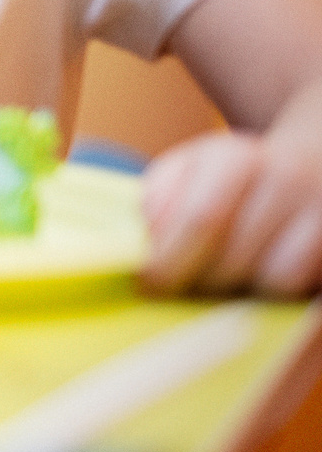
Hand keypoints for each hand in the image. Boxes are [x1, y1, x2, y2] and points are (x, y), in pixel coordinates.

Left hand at [140, 127, 321, 296]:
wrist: (310, 164)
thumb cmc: (231, 179)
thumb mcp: (188, 171)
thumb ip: (159, 198)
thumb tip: (147, 237)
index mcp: (235, 156)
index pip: (201, 219)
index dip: (170, 259)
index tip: (148, 284)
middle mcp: (286, 176)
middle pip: (234, 256)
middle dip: (199, 283)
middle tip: (181, 288)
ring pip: (274, 280)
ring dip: (241, 291)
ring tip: (223, 279)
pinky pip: (305, 289)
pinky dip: (278, 295)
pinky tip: (259, 282)